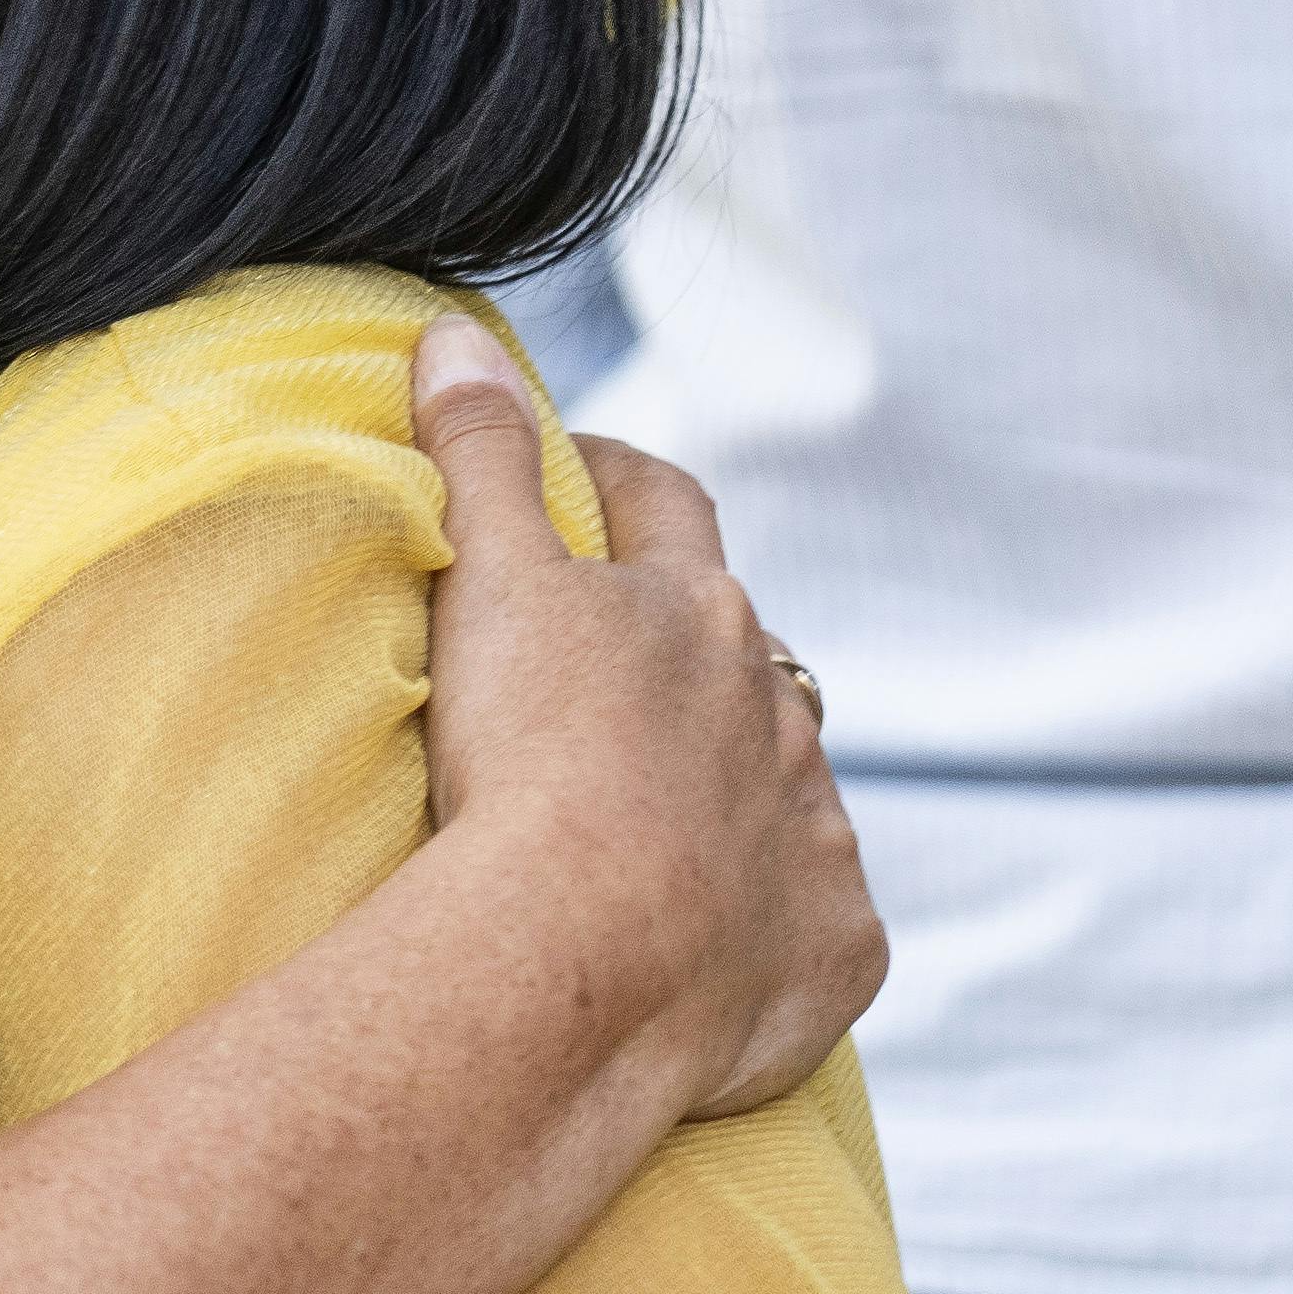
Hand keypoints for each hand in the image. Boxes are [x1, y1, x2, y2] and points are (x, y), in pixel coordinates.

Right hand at [403, 321, 879, 1120]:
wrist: (586, 960)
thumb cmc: (530, 762)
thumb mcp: (488, 584)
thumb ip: (479, 457)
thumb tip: (458, 333)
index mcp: (697, 612)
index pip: (663, 507)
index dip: (611, 479)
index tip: (569, 476)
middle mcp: (777, 711)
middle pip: (745, 652)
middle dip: (694, 652)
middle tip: (611, 679)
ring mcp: (815, 830)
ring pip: (788, 785)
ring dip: (738, 790)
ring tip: (656, 829)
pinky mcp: (834, 943)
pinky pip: (816, 918)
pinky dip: (773, 920)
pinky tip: (716, 948)